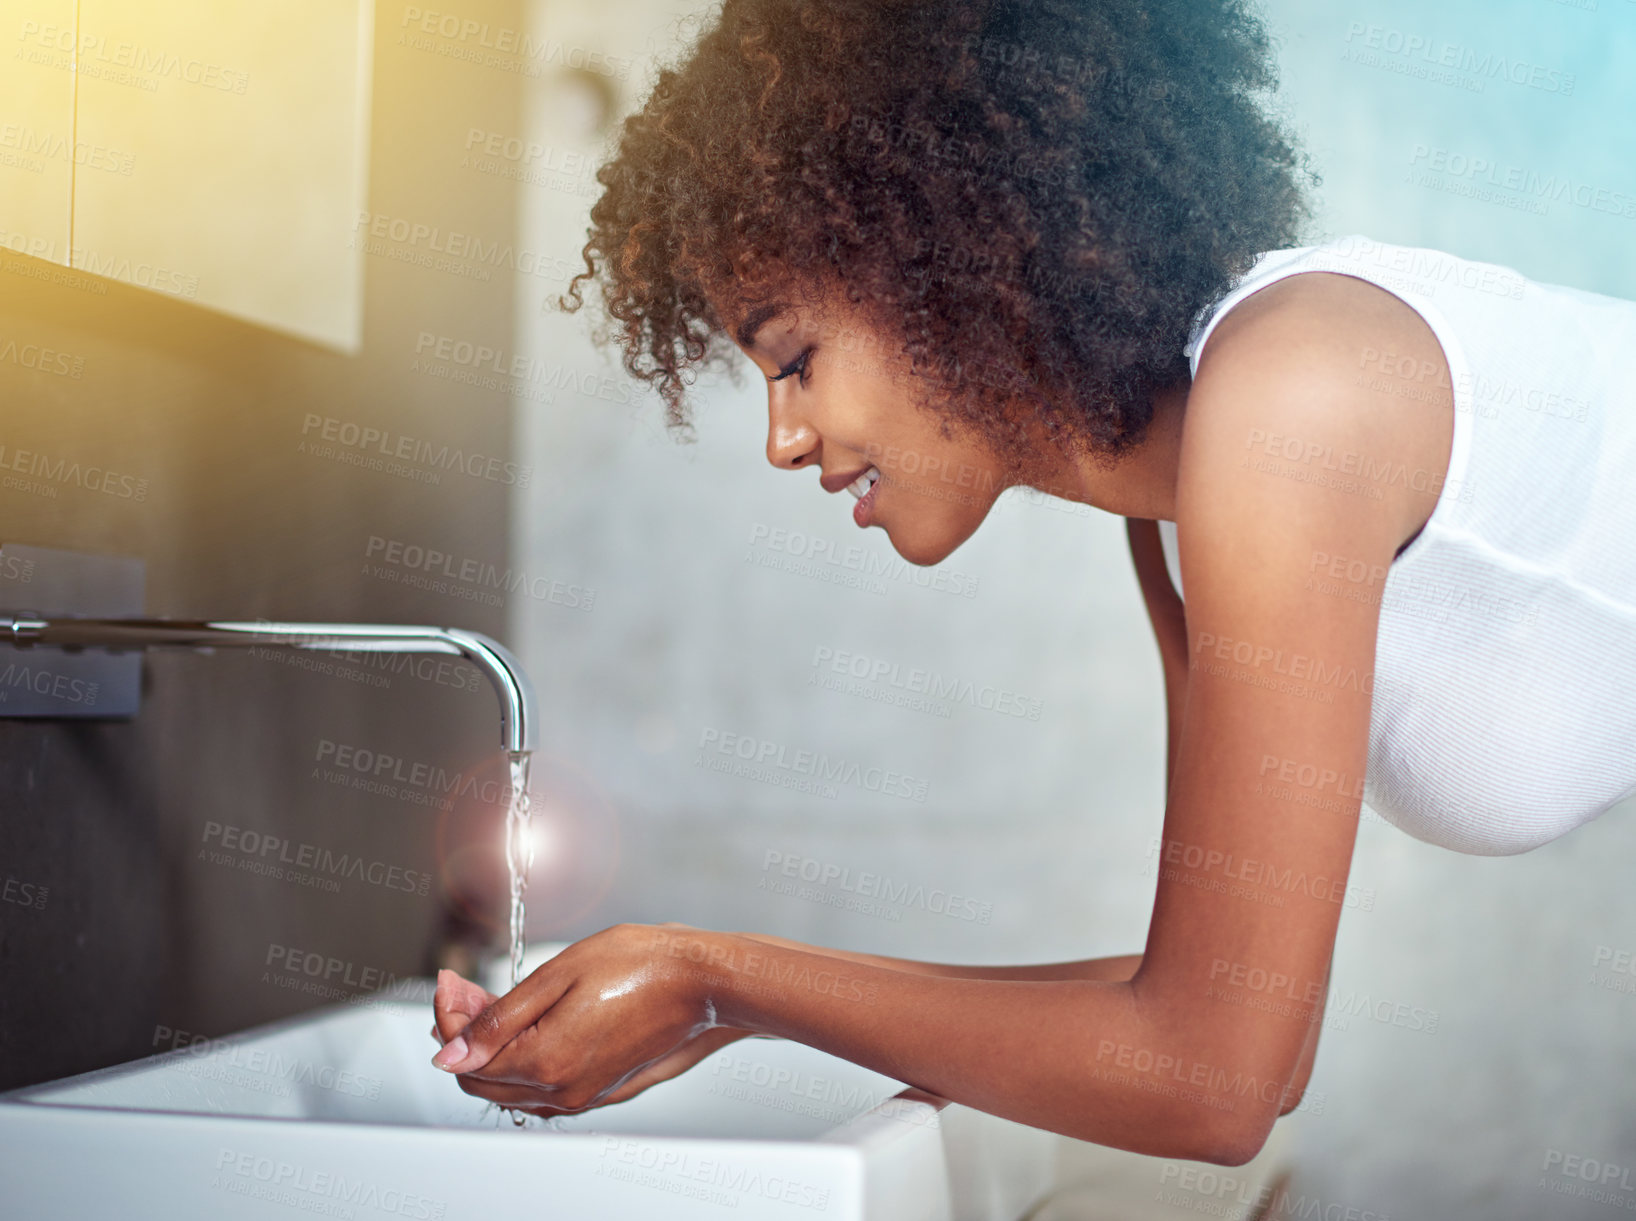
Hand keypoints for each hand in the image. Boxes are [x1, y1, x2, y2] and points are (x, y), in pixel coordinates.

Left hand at [428, 922, 753, 1114]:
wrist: (701, 981)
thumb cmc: (640, 966)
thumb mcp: (557, 976)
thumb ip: (499, 1019)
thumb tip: (451, 1054)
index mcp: (546, 1062)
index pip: (466, 1059)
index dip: (448, 1018)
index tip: (450, 981)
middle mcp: (562, 1090)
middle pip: (482, 1080)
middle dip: (465, 1034)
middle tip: (468, 988)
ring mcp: (583, 1094)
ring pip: (510, 1087)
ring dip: (492, 1048)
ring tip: (496, 1000)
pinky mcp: (601, 1088)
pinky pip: (542, 1089)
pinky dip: (522, 1061)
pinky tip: (530, 1023)